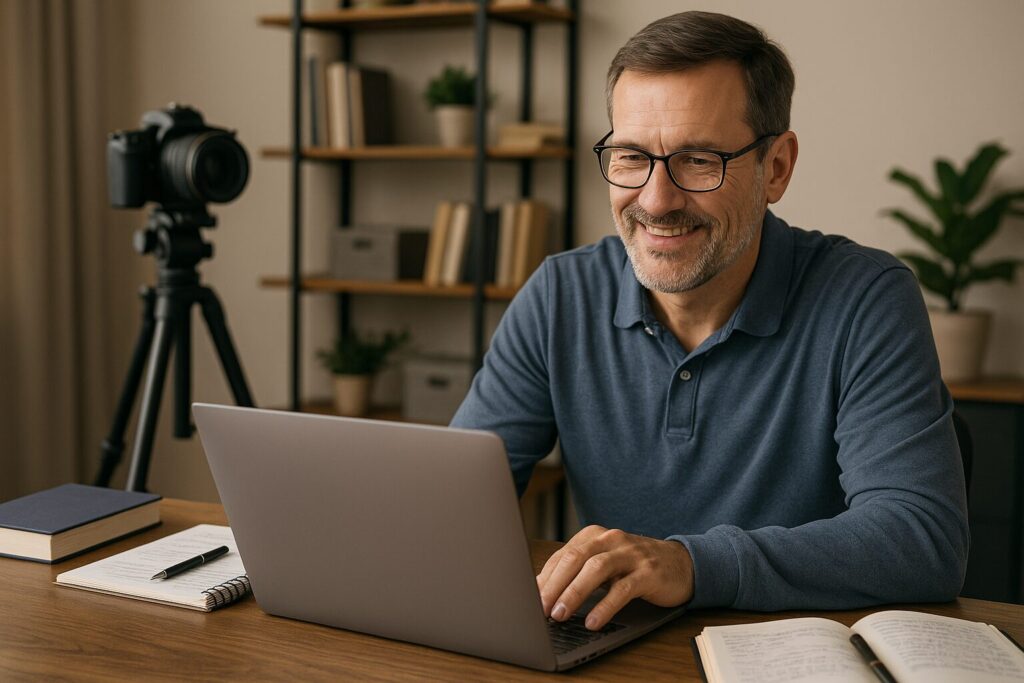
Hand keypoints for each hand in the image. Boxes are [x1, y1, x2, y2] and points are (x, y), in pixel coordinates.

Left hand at [536, 525, 693, 630]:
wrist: (681, 564)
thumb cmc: (635, 566)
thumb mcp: (604, 564)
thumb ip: (577, 572)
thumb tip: (543, 593)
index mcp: (595, 536)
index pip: (562, 555)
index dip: (544, 578)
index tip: (528, 598)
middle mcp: (611, 540)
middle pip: (575, 558)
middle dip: (554, 585)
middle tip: (540, 608)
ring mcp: (631, 554)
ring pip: (596, 569)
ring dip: (575, 592)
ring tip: (560, 614)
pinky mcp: (648, 572)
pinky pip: (623, 589)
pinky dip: (606, 606)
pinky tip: (594, 621)